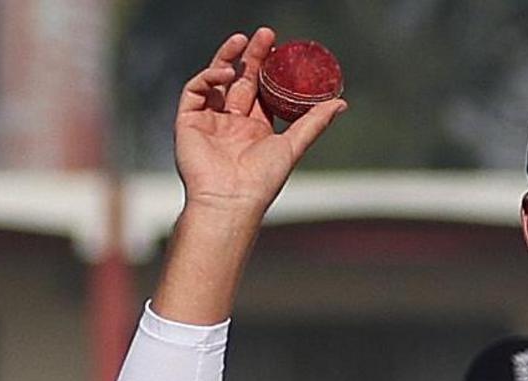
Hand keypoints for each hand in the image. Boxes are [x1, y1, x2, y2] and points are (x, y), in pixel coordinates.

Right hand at [174, 27, 346, 220]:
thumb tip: (340, 102)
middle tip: (266, 34)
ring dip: (228, 58)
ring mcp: (209, 121)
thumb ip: (314, 123)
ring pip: (216, 80)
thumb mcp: (293, 145)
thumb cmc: (263, 179)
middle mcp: (231, 122)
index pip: (261, 90)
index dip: (269, 69)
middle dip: (252, 56)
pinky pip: (195, 91)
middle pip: (241, 80)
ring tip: (243, 40)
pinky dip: (208, 77)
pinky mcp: (187, 122)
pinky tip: (226, 72)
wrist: (232, 198)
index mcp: (255, 128)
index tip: (280, 49)